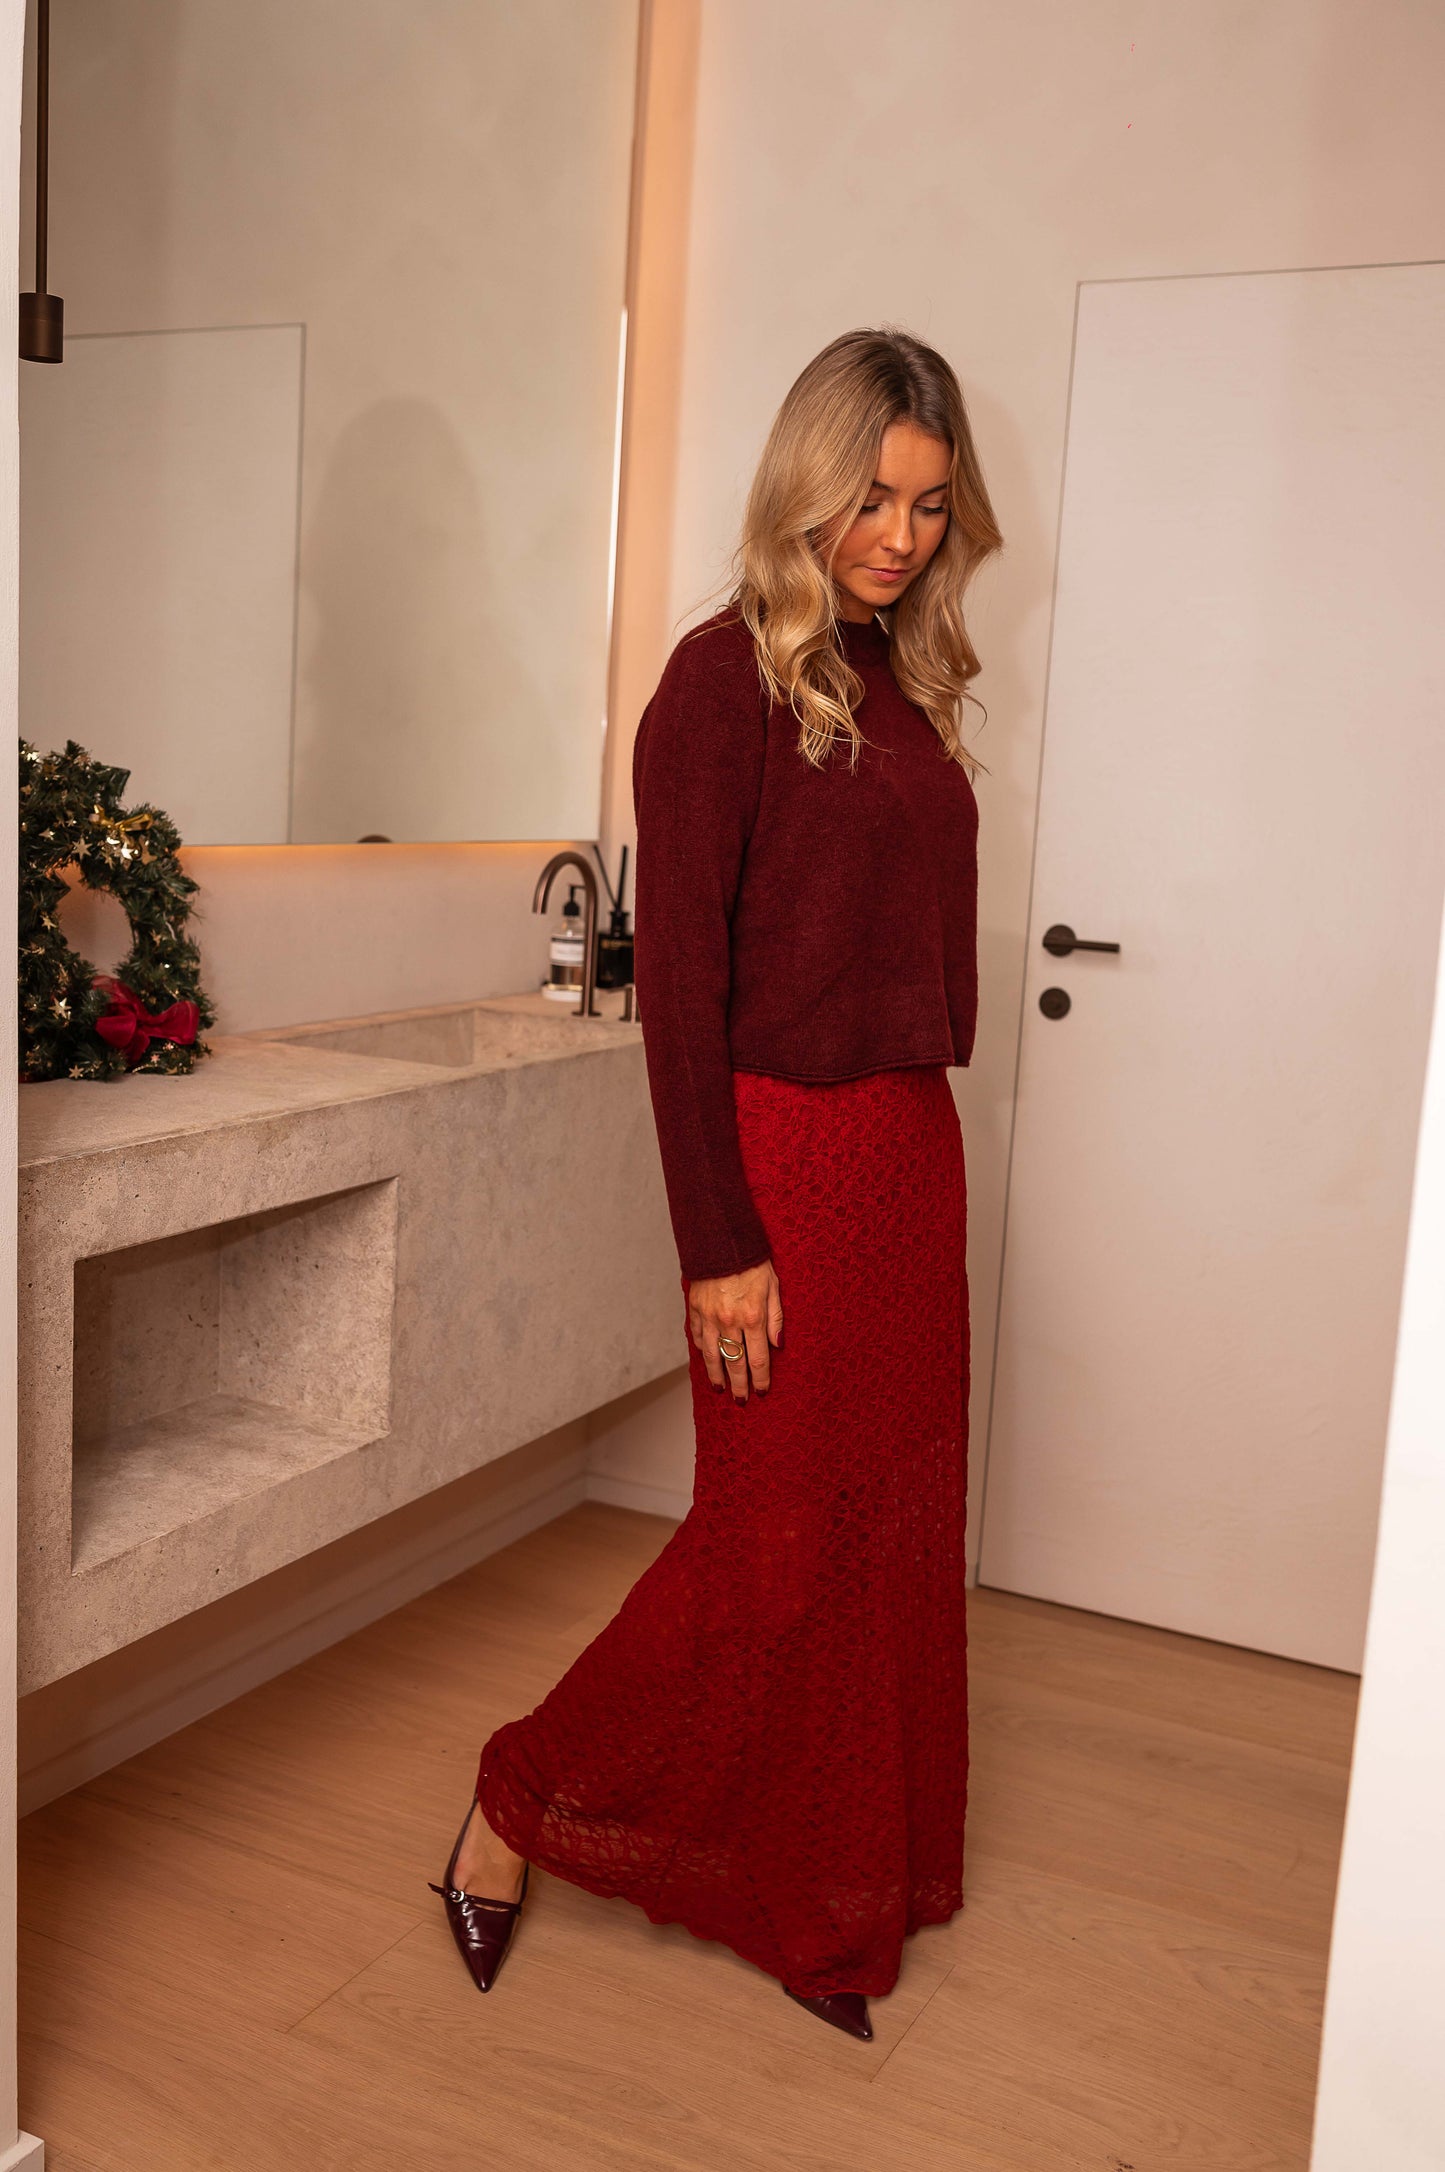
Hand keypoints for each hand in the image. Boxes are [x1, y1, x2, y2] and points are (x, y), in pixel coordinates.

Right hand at [687, 1258, 782, 1401]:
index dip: (760, 1379)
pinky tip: (708, 1360)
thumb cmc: (752, 1261)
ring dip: (717, 1375)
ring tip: (720, 1388)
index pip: (759, 1359)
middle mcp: (730, 1321)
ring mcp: (710, 1317)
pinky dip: (703, 1351)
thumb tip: (778, 1345)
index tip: (762, 1391)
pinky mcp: (696, 1309)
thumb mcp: (773, 1285)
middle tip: (742, 1400)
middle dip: (740, 1385)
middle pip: (735, 1363)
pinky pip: (699, 1337)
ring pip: (713, 1356)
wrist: (720, 1240)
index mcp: (753, 1317)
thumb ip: (776, 1317)